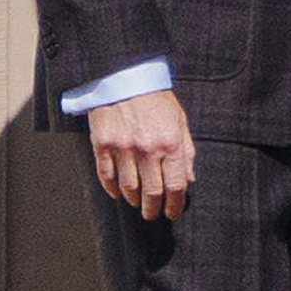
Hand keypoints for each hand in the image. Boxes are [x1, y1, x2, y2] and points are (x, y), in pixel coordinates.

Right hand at [88, 89, 195, 220]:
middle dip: (154, 209)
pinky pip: (107, 176)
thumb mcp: (179, 120)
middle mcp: (147, 148)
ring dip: (134, 200)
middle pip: (152, 193)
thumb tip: (188, 180)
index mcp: (170, 143)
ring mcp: (123, 147)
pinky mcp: (102, 144)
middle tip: (153, 214)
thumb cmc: (155, 97)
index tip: (173, 212)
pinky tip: (117, 193)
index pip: (176, 185)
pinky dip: (112, 189)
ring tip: (137, 202)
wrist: (124, 75)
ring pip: (129, 188)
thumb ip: (186, 151)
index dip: (175, 205)